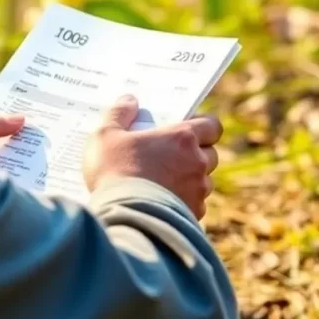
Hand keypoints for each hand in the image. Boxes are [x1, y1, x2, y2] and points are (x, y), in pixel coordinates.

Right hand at [83, 95, 221, 218]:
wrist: (121, 217)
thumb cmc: (113, 171)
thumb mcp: (105, 135)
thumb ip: (119, 113)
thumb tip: (129, 101)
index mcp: (182, 138)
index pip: (212, 126)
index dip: (204, 127)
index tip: (188, 130)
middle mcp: (196, 163)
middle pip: (210, 154)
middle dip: (196, 154)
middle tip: (172, 156)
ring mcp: (197, 192)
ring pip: (204, 183)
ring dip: (190, 181)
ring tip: (165, 182)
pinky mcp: (192, 216)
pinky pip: (195, 207)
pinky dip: (183, 204)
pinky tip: (162, 204)